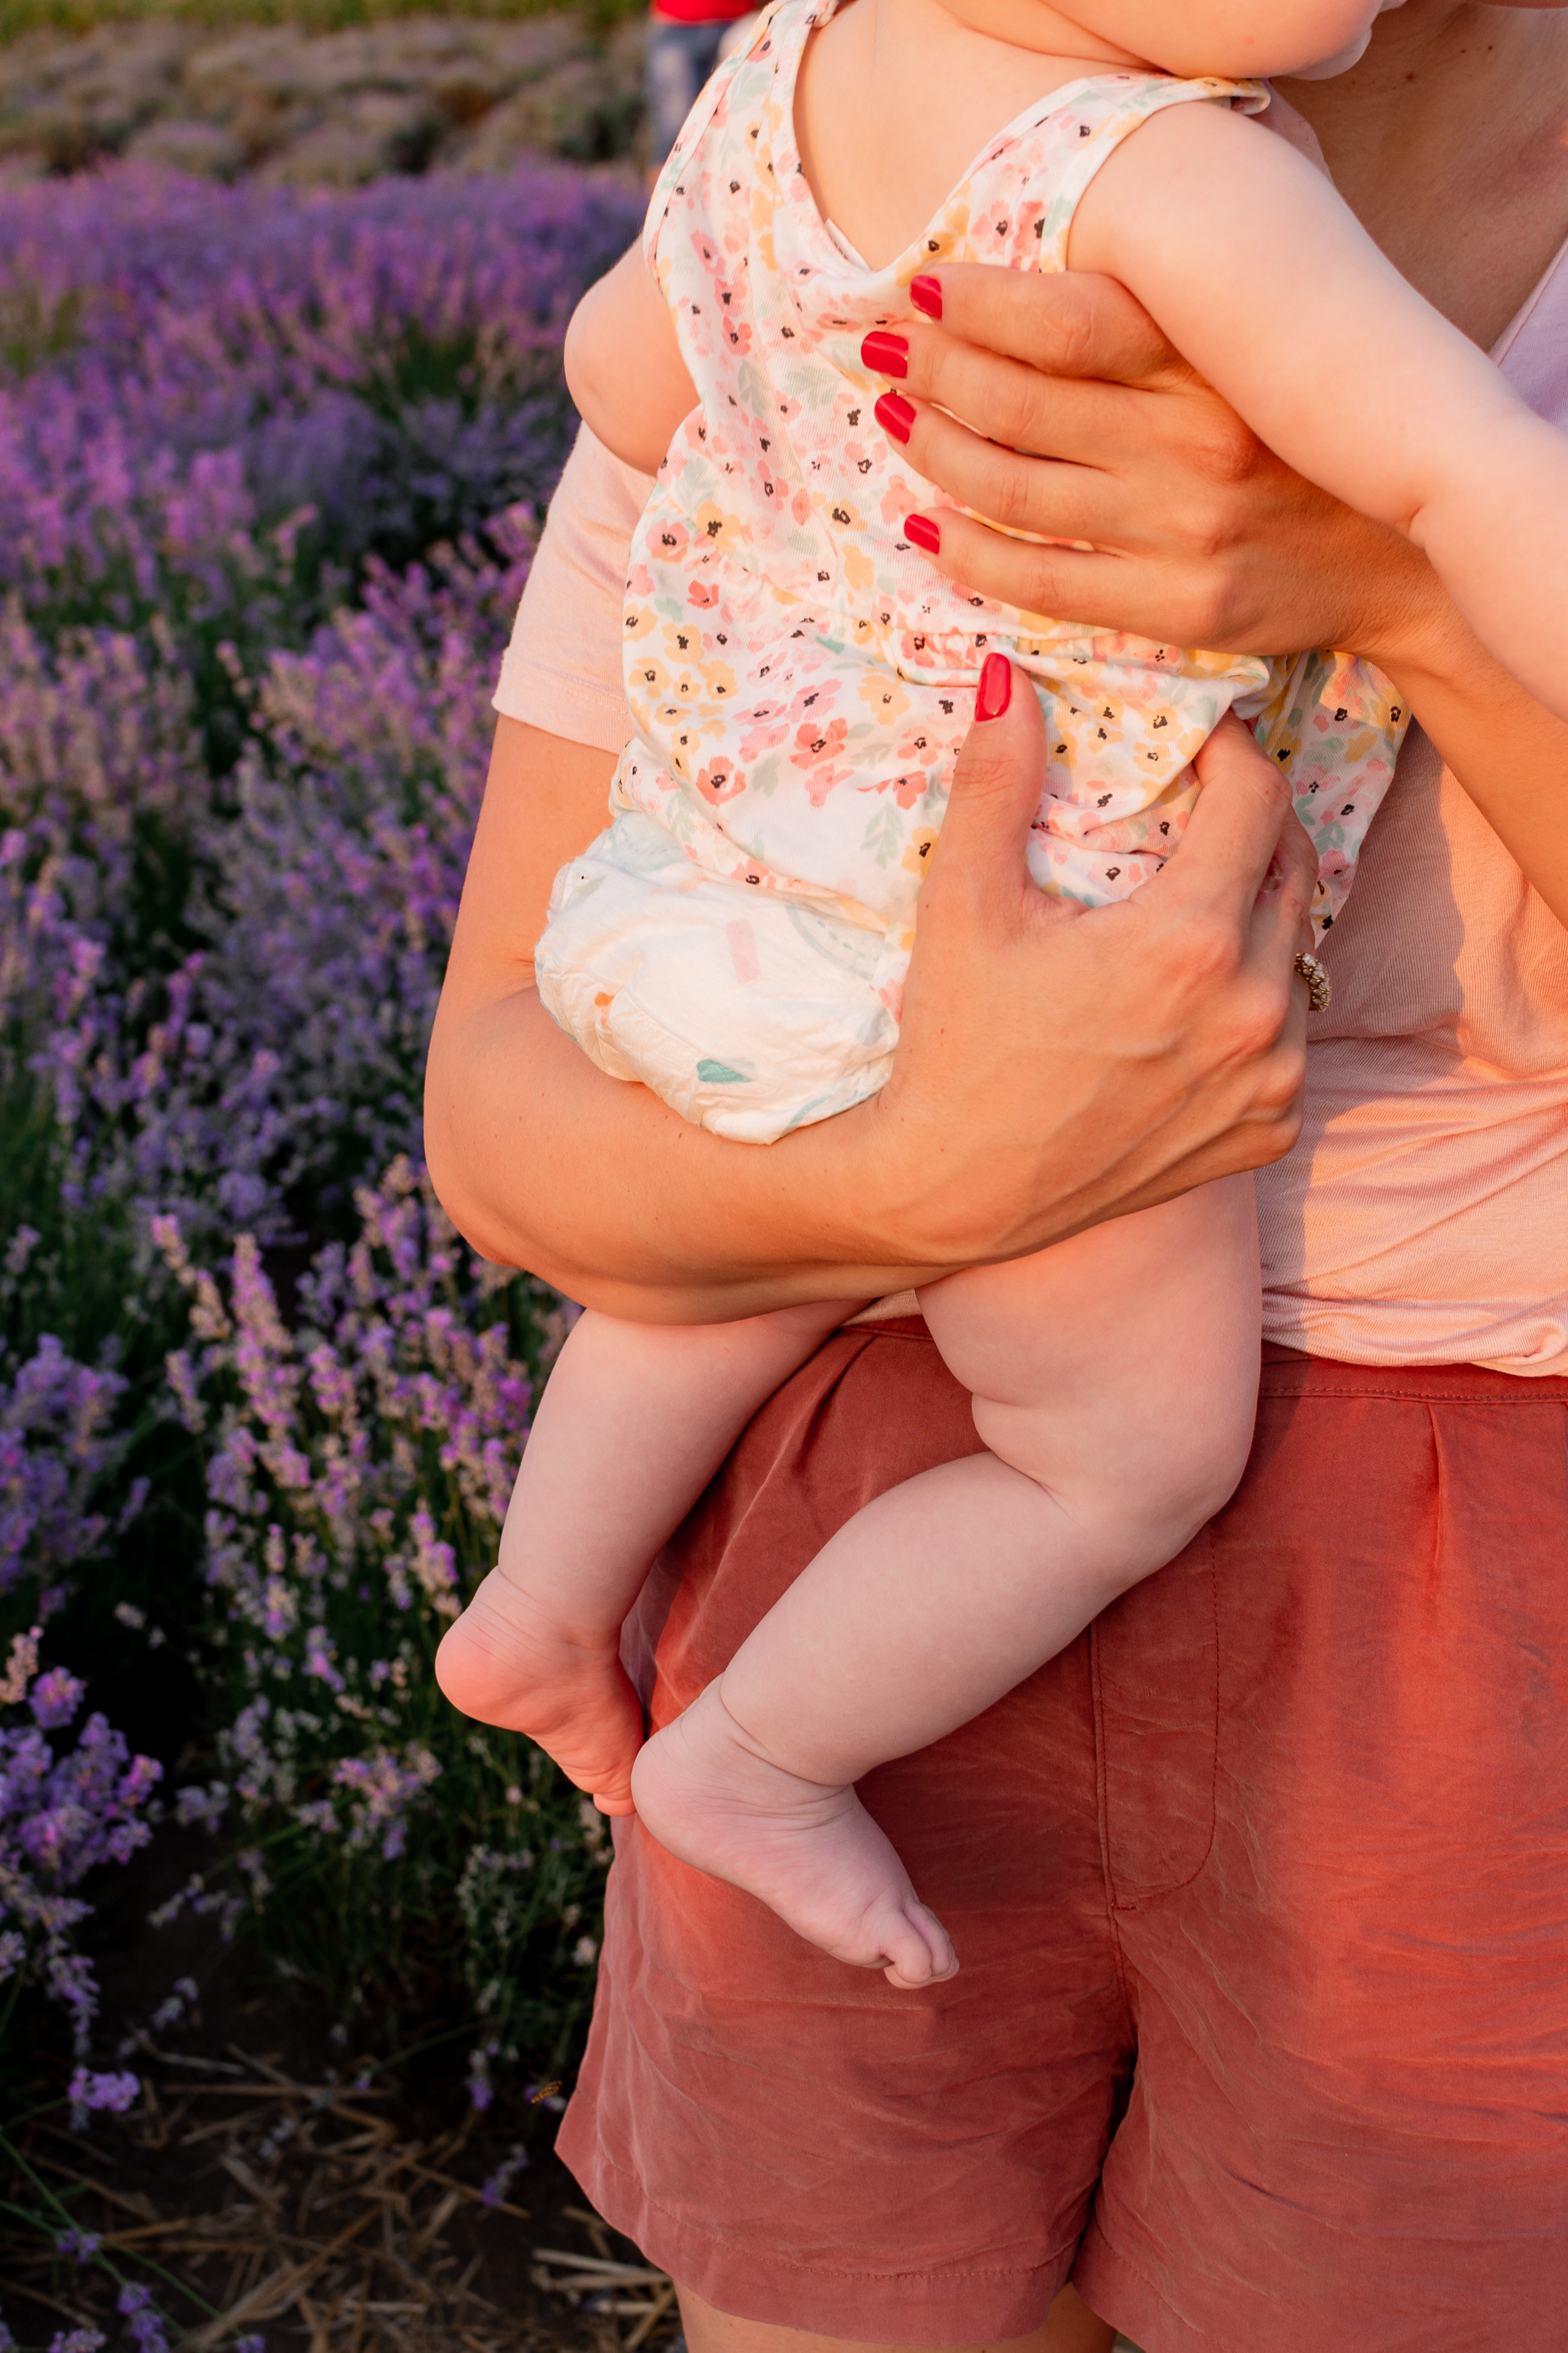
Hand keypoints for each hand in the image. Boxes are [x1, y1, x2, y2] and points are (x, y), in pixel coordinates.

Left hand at [866, 265, 1442, 666]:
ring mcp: (1182, 531)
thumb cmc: (1307, 441)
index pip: (1066, 318)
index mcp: (1215, 362)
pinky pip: (1036, 581)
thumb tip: (1027, 285)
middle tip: (885, 351)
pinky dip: (965, 552)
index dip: (977, 303)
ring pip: (1013, 489)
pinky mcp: (1174, 606)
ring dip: (934, 451)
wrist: (1403, 560)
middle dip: (931, 370)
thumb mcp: (1256, 351)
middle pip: (1019, 402)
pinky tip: (926, 523)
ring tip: (896, 420)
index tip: (922, 288)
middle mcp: (1196, 443)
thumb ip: (1164, 319)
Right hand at [867, 659, 1317, 1267]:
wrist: (955, 1192)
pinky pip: (1287, 1042)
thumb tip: (1011, 677)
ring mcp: (1270, 1080)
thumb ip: (996, 784)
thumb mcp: (964, 907)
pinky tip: (1192, 1005)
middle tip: (1197, 816)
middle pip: (1293, 869)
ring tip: (1192, 908)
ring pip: (1297, 955)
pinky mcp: (1267, 1133)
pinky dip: (1253, 1010)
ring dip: (1257, 918)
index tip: (1196, 748)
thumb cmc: (955, 1048)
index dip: (1229, 756)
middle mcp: (1254, 1011)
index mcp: (1191, 942)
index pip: (1256, 799)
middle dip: (1251, 828)